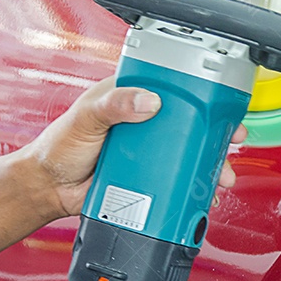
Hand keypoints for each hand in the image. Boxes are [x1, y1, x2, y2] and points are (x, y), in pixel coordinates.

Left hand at [21, 77, 246, 217]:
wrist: (48, 189)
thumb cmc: (58, 146)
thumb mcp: (86, 117)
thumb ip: (114, 105)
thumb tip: (149, 102)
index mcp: (130, 97)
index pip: (172, 88)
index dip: (200, 94)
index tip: (220, 102)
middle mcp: (144, 122)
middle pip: (189, 124)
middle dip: (216, 133)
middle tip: (232, 139)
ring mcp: (148, 152)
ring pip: (187, 154)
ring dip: (209, 164)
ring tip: (220, 174)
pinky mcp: (147, 179)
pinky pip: (175, 181)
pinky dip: (192, 187)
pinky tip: (203, 192)